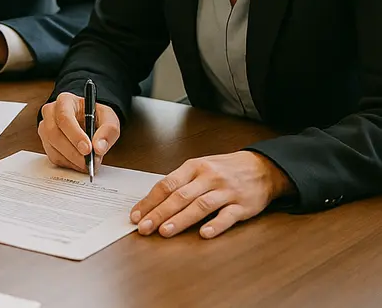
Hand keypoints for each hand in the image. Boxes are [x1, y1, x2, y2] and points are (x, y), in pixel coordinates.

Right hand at [38, 91, 120, 171]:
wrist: (87, 121)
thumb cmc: (95, 116)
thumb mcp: (108, 118)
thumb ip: (108, 130)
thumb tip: (99, 148)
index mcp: (65, 101)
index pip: (64, 117)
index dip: (75, 135)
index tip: (88, 149)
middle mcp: (50, 112)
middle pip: (54, 133)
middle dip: (73, 151)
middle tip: (88, 161)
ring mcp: (45, 128)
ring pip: (53, 147)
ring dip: (72, 159)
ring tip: (88, 163)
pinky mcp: (46, 142)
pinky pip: (54, 157)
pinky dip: (68, 163)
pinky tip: (80, 163)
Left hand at [130, 151, 294, 238]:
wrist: (262, 167)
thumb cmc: (225, 169)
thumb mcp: (200, 168)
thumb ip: (180, 183)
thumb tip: (153, 202)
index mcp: (194, 167)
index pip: (167, 184)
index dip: (150, 201)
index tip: (136, 215)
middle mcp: (209, 177)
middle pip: (180, 196)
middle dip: (159, 213)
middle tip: (144, 228)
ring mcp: (227, 191)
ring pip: (201, 206)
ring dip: (181, 219)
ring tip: (165, 231)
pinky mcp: (244, 205)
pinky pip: (228, 216)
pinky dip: (216, 225)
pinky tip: (204, 234)